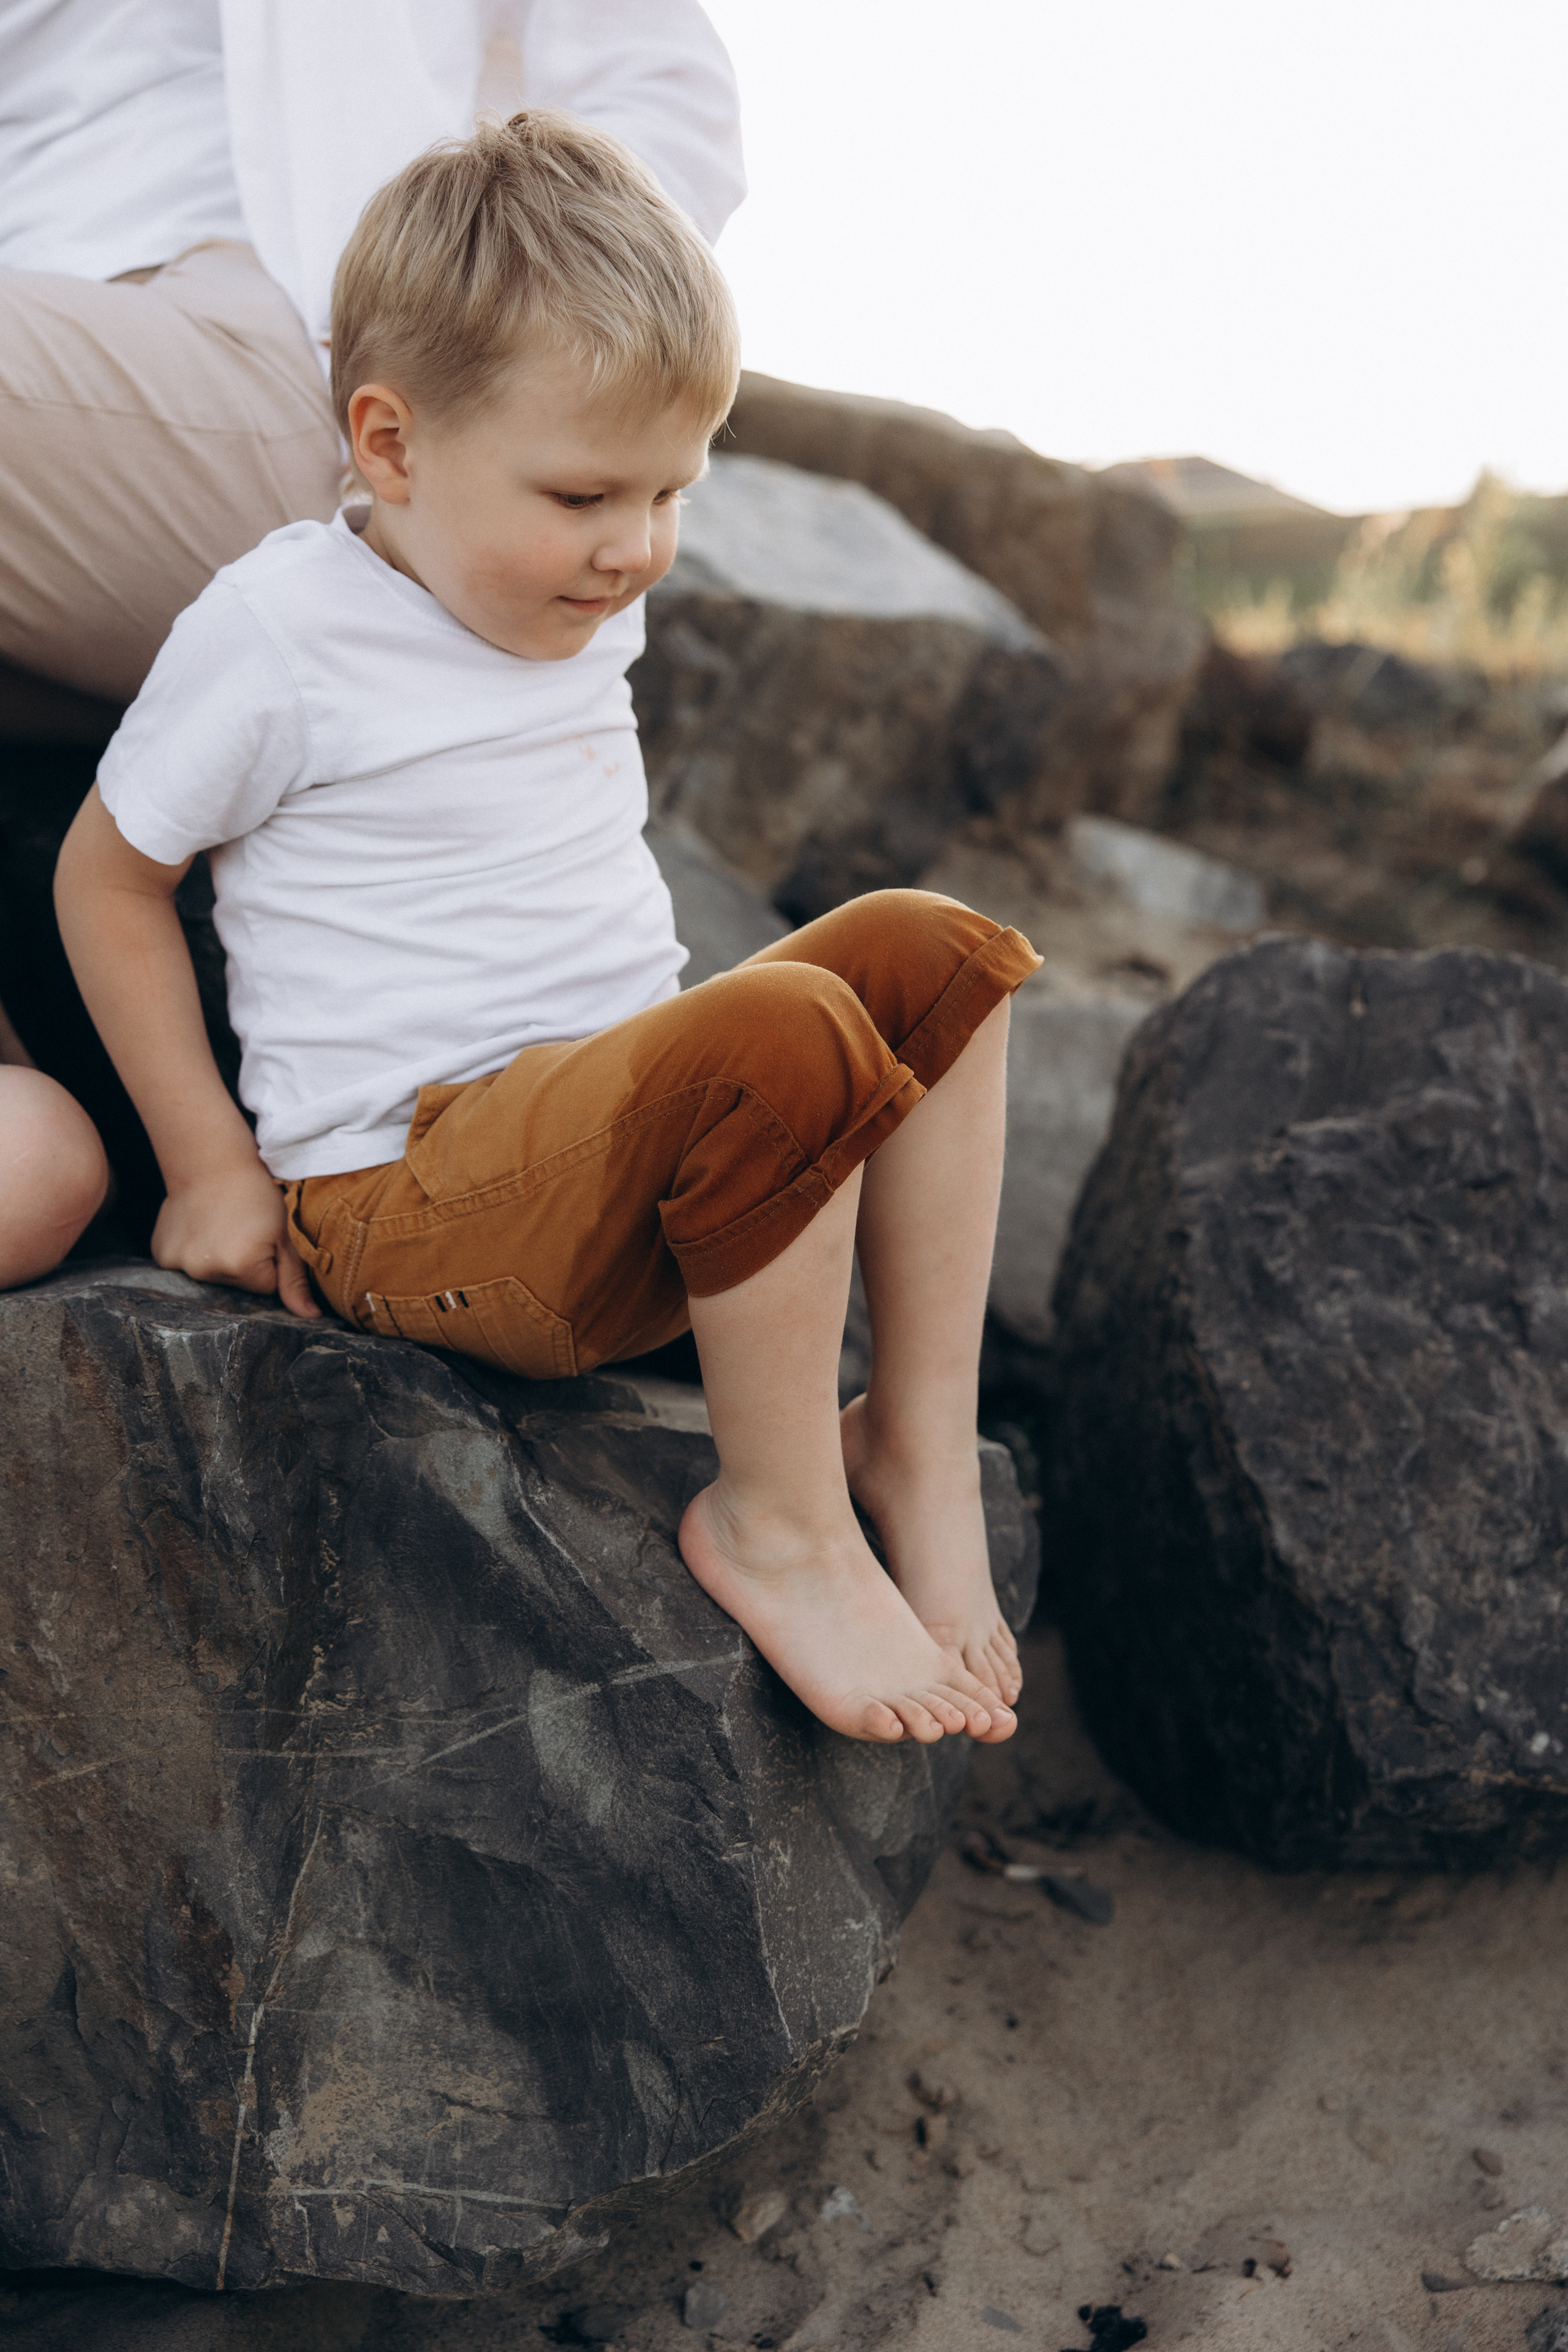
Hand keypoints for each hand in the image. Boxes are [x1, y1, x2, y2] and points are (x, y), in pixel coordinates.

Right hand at [152, 1155, 319, 1317]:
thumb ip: (296, 1279)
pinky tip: (200, 1227)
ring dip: (219, 1258)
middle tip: (243, 1228)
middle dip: (245, 1264)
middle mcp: (204, 1271)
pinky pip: (186, 1266)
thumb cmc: (256, 1192)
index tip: (265, 1236)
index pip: (266, 1288)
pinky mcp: (161, 1254)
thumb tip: (310, 1318)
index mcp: (239, 1267)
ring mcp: (177, 1264)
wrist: (211, 1160)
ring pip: (212, 1276)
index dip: (271, 1263)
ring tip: (221, 1225)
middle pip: (237, 1285)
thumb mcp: (285, 1233)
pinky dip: (194, 1252)